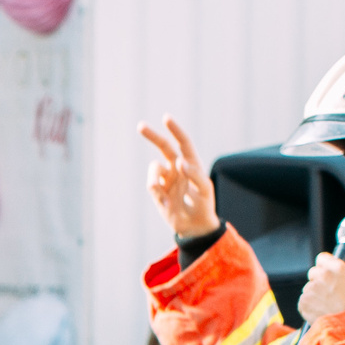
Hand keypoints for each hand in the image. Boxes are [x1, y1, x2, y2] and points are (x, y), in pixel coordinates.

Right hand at [140, 116, 219, 240]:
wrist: (195, 226)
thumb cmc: (204, 204)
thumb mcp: (204, 189)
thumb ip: (194, 174)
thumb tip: (179, 161)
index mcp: (191, 163)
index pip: (183, 143)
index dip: (175, 130)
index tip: (166, 118)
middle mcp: (177, 168)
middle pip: (164, 147)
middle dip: (152, 136)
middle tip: (140, 126)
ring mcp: (166, 179)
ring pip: (154, 168)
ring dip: (155, 176)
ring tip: (164, 194)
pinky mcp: (157, 191)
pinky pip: (152, 185)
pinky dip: (157, 193)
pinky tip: (166, 204)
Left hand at [299, 254, 344, 321]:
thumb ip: (335, 274)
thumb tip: (322, 271)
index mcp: (338, 268)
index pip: (322, 258)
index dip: (323, 266)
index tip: (325, 272)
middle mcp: (324, 275)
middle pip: (312, 272)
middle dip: (317, 281)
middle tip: (328, 294)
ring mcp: (312, 288)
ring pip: (307, 289)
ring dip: (313, 296)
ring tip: (326, 306)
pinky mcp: (303, 301)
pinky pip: (302, 302)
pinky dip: (308, 307)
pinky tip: (319, 312)